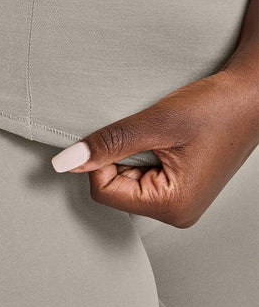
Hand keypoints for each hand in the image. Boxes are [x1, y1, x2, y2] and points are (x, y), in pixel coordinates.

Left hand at [50, 60, 258, 227]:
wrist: (252, 94)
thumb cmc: (218, 108)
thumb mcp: (157, 122)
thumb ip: (110, 143)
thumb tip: (67, 161)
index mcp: (173, 206)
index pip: (104, 191)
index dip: (100, 159)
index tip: (120, 133)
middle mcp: (177, 212)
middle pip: (113, 188)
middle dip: (118, 156)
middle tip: (148, 132)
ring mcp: (180, 201)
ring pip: (125, 179)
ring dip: (131, 152)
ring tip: (161, 133)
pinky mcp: (180, 186)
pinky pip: (142, 173)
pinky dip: (142, 152)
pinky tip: (164, 137)